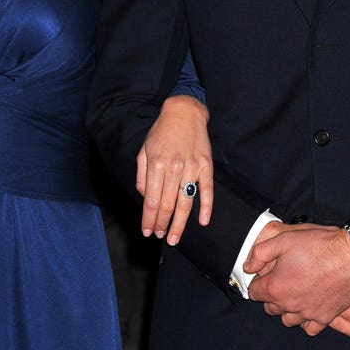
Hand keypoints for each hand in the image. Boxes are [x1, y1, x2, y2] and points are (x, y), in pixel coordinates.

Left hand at [136, 95, 212, 244]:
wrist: (184, 112)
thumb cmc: (161, 132)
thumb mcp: (144, 150)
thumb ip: (142, 175)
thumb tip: (145, 198)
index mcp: (156, 163)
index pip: (152, 200)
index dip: (149, 219)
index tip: (147, 231)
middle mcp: (174, 167)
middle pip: (168, 205)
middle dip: (163, 225)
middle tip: (161, 237)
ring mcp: (192, 167)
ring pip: (186, 202)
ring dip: (180, 223)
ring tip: (175, 238)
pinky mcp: (206, 165)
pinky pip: (207, 190)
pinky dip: (206, 207)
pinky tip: (203, 221)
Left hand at [246, 224, 349, 328]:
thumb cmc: (317, 245)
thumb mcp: (283, 240)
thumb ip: (260, 254)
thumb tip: (248, 267)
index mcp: (276, 287)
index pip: (255, 292)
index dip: (258, 281)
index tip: (266, 273)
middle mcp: (290, 305)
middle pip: (270, 307)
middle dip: (272, 295)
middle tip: (281, 279)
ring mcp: (308, 314)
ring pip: (288, 319)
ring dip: (287, 308)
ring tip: (294, 292)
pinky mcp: (325, 317)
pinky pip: (309, 328)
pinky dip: (306, 320)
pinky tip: (308, 307)